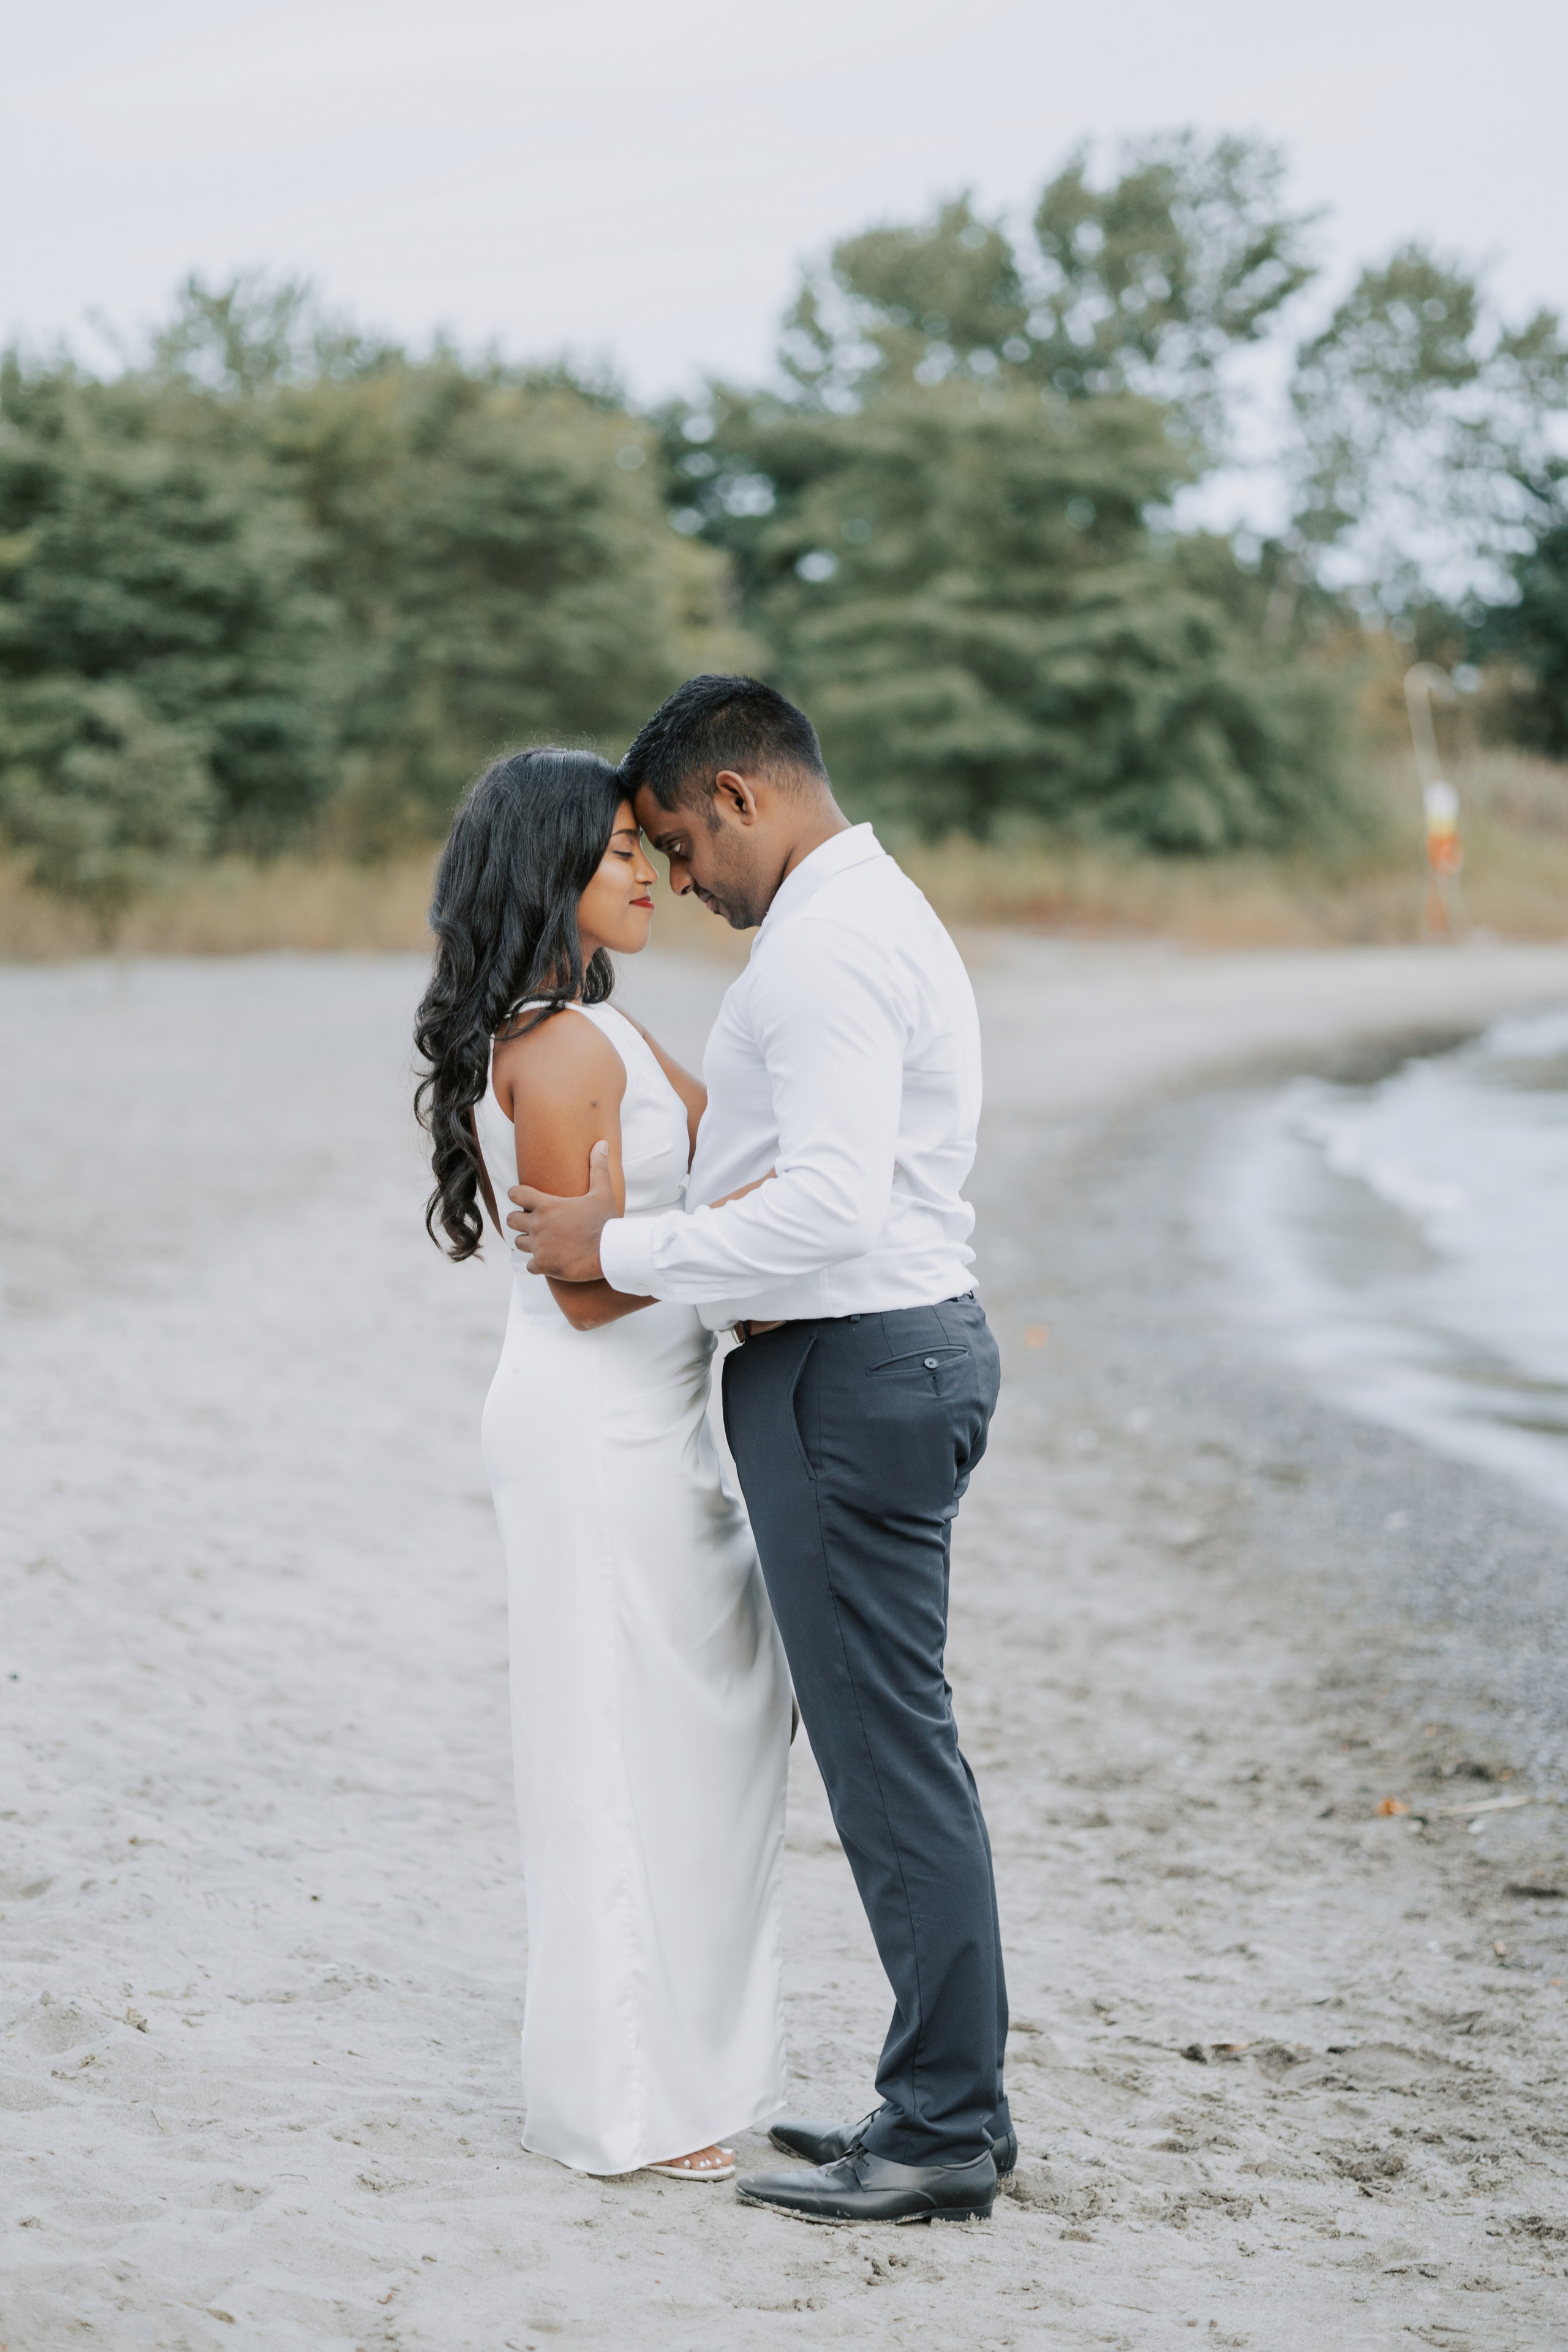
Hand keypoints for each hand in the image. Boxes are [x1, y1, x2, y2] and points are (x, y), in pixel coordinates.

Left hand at [507, 1142, 615, 1279]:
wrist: (612, 1252)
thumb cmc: (607, 1221)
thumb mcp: (603, 1193)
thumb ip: (598, 1168)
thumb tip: (602, 1143)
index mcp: (547, 1206)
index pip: (516, 1194)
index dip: (517, 1194)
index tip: (522, 1197)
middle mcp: (538, 1225)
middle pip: (511, 1220)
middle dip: (519, 1220)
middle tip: (533, 1222)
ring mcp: (539, 1247)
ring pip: (519, 1243)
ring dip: (528, 1242)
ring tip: (542, 1241)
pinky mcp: (544, 1265)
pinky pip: (529, 1265)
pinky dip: (537, 1264)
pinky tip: (550, 1260)